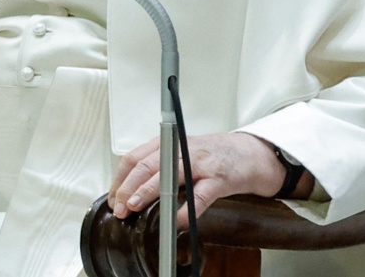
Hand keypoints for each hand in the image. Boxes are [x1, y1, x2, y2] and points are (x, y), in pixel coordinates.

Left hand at [108, 132, 297, 226]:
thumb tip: (131, 189)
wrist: (251, 154)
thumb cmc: (214, 155)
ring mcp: (200, 163)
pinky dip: (184, 210)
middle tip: (119, 206)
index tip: (114, 197)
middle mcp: (182, 149)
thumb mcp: (182, 152)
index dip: (120, 178)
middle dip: (128, 187)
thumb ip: (159, 165)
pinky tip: (174, 220)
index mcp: (170, 143)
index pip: (136, 156)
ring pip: (168, 175)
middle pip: (147, 165)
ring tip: (135, 207)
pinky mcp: (219, 180)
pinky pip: (199, 197)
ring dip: (148, 192)